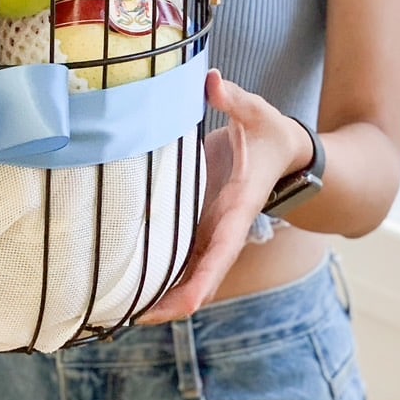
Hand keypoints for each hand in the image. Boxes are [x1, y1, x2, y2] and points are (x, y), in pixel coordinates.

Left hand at [137, 69, 309, 322]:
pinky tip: (126, 281)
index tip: (177, 308)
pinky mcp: (199, 223)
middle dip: (168, 303)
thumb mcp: (257, 112)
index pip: (220, 254)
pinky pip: (178, 256)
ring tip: (115, 309)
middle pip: (198, 280)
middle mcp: (223, 229)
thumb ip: (234, 99)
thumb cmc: (269, 133)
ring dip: (159, 294)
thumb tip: (211, 83)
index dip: (199, 284)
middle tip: (125, 317)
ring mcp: (210, 230)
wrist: (283, 151)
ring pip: (186, 274)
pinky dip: (158, 273)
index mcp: (238, 209)